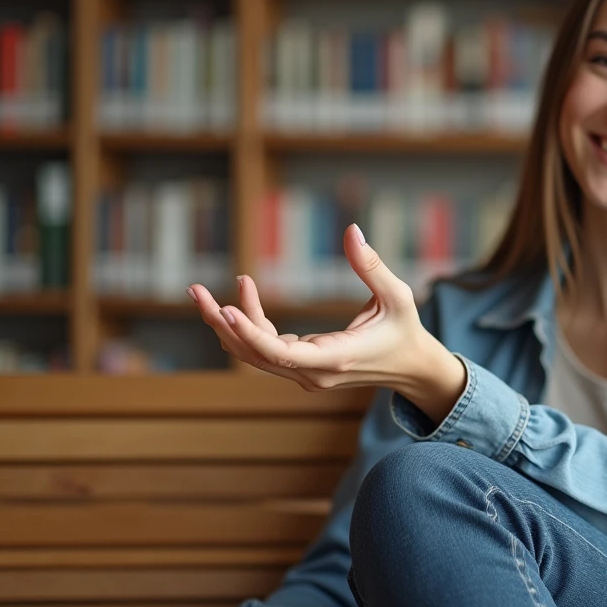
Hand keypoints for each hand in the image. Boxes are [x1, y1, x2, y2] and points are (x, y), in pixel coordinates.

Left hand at [189, 224, 465, 417]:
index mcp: (336, 358)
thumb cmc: (405, 330)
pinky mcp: (302, 370)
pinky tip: (241, 299)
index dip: (252, 333)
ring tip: (202, 294)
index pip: (282, 353)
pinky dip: (249, 327)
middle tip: (196, 291)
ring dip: (228, 326)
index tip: (228, 308)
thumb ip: (372, 266)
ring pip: (253, 355)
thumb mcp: (397, 296)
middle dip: (223, 323)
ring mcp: (305, 376)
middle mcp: (314, 374)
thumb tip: (352, 230)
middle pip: (255, 355)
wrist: (410, 368)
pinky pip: (265, 352)